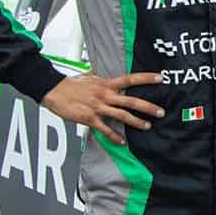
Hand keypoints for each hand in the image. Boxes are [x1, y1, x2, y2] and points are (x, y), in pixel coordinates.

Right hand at [40, 72, 165, 145]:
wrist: (54, 91)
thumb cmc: (71, 84)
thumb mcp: (88, 76)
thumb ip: (99, 76)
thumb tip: (101, 72)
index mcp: (106, 84)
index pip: (130, 79)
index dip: (146, 78)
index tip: (160, 78)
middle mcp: (105, 95)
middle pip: (131, 100)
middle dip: (148, 107)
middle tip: (160, 111)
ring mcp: (98, 107)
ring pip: (122, 115)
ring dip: (136, 122)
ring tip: (147, 126)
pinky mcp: (90, 119)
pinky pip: (105, 129)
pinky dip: (114, 137)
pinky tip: (122, 142)